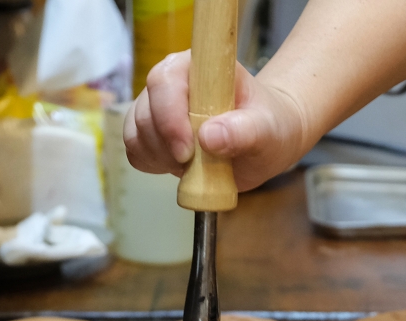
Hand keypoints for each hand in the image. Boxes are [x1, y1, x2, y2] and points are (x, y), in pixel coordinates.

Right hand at [123, 51, 310, 191]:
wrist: (265, 140)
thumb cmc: (270, 125)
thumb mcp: (268, 129)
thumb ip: (244, 131)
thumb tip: (209, 137)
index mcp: (200, 66)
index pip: (165, 81)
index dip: (169, 114)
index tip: (188, 148)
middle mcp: (172, 82)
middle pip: (146, 111)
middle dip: (166, 145)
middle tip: (194, 164)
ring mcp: (158, 107)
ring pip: (136, 133)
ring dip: (161, 157)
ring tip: (195, 166)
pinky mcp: (153, 133)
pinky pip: (136, 151)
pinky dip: (154, 165)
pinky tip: (181, 169)